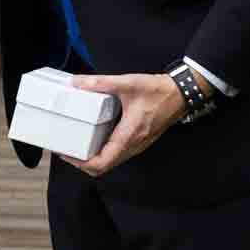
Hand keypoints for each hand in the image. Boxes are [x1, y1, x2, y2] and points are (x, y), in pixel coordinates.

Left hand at [60, 72, 189, 176]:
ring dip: (93, 159)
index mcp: (128, 136)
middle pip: (103, 167)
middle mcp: (133, 145)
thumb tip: (78, 82)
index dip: (80, 163)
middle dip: (82, 163)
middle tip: (67, 152)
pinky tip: (95, 139)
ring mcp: (137, 145)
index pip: (101, 163)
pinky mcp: (139, 141)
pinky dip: (103, 153)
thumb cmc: (160, 91)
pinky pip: (118, 154)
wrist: (183, 93)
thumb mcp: (128, 83)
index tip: (66, 155)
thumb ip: (102, 82)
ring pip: (111, 162)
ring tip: (77, 147)